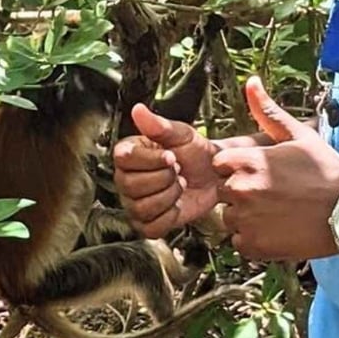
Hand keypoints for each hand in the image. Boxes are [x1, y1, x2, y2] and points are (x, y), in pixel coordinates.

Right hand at [112, 104, 221, 237]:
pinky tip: (176, 204)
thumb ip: (159, 125)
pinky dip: (169, 217)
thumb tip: (138, 110)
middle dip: (164, 179)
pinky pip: (151, 227)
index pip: (124, 159)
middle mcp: (126, 179)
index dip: (151, 160)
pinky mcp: (147, 223)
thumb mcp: (181, 134)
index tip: (171, 156)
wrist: (214, 177)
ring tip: (178, 186)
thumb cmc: (196, 153)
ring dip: (169, 197)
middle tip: (178, 171)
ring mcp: (134, 203)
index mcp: (129, 153)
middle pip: (132, 186)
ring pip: (142, 207)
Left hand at [211, 77, 338, 262]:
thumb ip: (268, 112)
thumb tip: (251, 81)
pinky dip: (254, 241)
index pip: (221, 164)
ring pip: (230, 219)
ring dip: (246, 219)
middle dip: (242, 194)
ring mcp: (249, 219)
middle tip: (274, 197)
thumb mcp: (300, 136)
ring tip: (278, 215)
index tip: (262, 175)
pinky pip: (239, 243)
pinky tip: (278, 232)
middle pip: (224, 192)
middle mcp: (243, 189)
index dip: (238, 170)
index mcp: (250, 161)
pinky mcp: (256, 245)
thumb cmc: (328, 172)